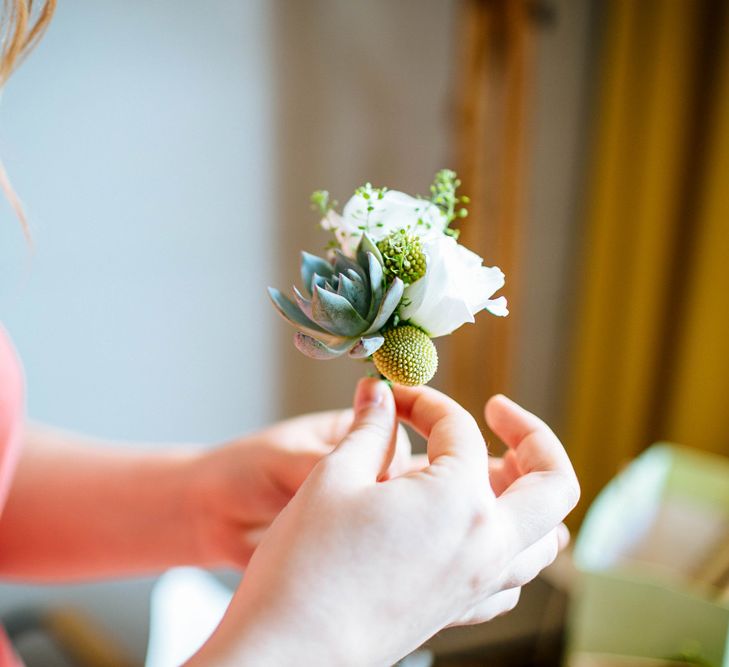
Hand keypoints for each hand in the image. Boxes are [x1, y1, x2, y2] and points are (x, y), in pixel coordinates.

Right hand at [188, 379, 578, 665]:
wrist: (290, 648)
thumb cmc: (308, 563)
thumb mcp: (334, 476)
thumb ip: (369, 426)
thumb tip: (380, 394)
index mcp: (460, 501)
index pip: (459, 429)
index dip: (425, 402)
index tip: (395, 397)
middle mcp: (487, 544)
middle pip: (553, 483)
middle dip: (534, 436)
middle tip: (498, 412)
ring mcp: (479, 582)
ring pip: (545, 536)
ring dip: (531, 492)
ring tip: (494, 468)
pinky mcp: (461, 609)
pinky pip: (514, 575)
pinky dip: (512, 543)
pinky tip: (474, 527)